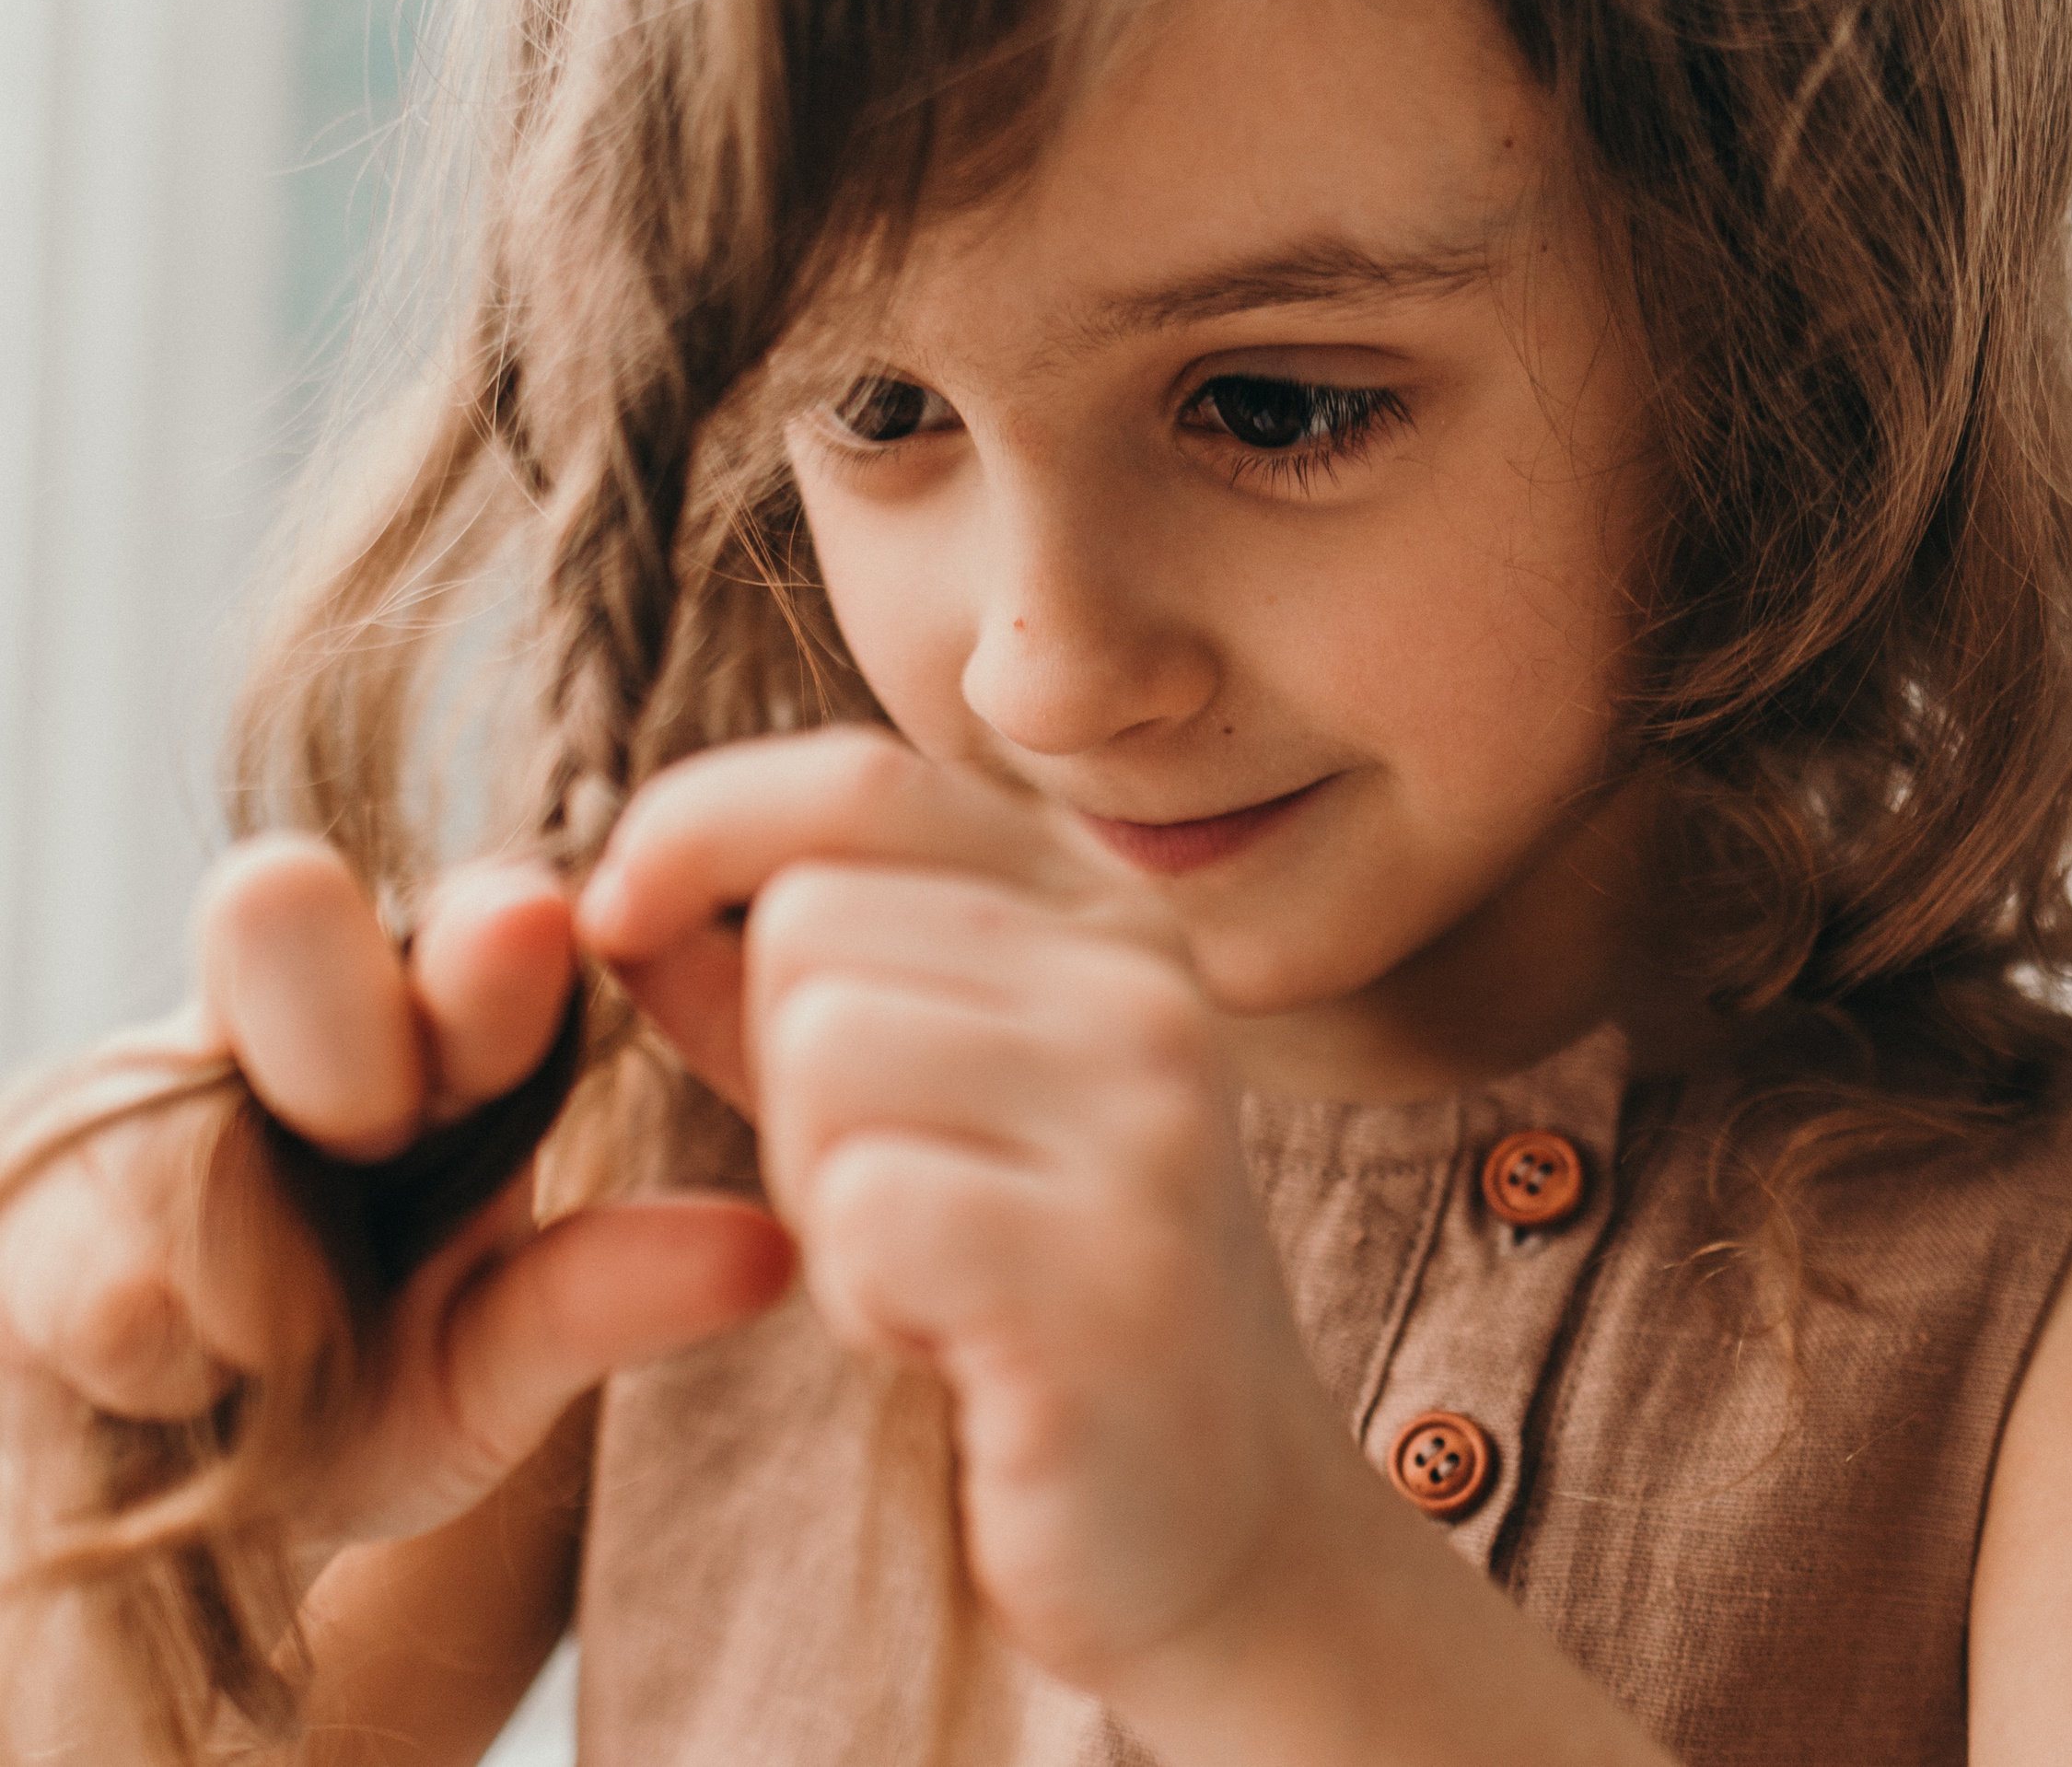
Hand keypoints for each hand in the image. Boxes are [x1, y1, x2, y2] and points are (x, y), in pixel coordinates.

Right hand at [0, 837, 792, 1568]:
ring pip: (165, 1102)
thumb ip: (606, 1296)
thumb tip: (770, 1254)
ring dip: (237, 1248)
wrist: (186, 1496)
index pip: (474, 928)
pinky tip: (177, 1380)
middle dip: (332, 1008)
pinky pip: (73, 1259)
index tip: (532, 938)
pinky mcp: (23, 1200)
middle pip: (278, 903)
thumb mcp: (500, 1357)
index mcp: (439, 1022)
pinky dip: (143, 1337)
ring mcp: (138, 1095)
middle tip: (376, 1127)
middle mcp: (287, 1021)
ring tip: (282, 1341)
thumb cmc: (381, 1385)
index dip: (494, 941)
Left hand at [576, 728, 1363, 1691]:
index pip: (862, 779)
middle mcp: (1143, 978)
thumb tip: (624, 889)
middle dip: (779, 1073)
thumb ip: (786, 977)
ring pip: (822, 1050)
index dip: (701, 826)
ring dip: (819, 1188)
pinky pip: (865, 1207)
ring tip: (927, 1263)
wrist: (1220, 1522)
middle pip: (808, 925)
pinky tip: (952, 1338)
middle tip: (891, 1191)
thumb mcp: (915, 1093)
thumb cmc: (1031, 1285)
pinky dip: (864, 1291)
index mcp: (1102, 909)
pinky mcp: (1115, 1267)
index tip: (622, 913)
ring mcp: (1147, 1113)